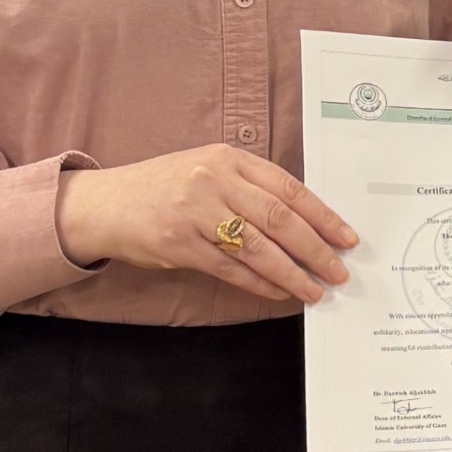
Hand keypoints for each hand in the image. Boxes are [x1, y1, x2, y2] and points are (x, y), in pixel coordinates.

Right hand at [52, 144, 355, 304]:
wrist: (106, 204)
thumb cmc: (166, 186)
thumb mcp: (208, 169)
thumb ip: (250, 186)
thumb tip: (304, 221)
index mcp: (228, 159)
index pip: (289, 189)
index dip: (322, 216)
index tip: (346, 237)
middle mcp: (214, 182)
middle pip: (279, 219)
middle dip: (315, 248)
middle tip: (338, 270)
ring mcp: (196, 214)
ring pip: (257, 248)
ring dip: (291, 272)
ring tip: (314, 289)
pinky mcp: (180, 245)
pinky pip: (229, 268)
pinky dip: (258, 283)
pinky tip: (278, 291)